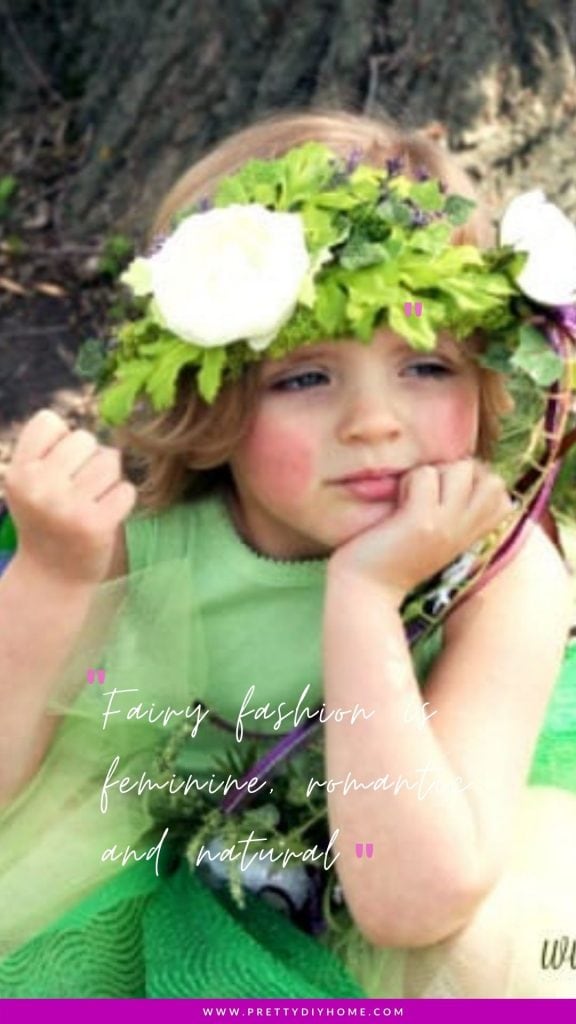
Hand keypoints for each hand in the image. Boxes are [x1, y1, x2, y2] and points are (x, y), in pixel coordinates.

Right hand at [3, 408, 136, 583]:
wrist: (52, 577)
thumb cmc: (47, 519)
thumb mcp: (30, 483)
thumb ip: (51, 449)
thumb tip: (103, 409)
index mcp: (19, 472)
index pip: (50, 421)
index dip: (61, 440)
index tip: (57, 468)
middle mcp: (39, 487)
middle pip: (86, 439)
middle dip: (89, 459)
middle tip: (78, 490)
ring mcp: (67, 507)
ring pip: (110, 460)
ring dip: (109, 479)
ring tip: (92, 501)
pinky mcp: (96, 524)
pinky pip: (127, 489)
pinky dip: (122, 500)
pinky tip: (105, 516)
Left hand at [328, 459, 512, 603]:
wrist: (365, 594)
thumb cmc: (392, 561)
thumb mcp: (436, 540)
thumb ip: (454, 515)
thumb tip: (460, 474)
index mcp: (471, 537)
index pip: (503, 498)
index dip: (479, 483)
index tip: (447, 493)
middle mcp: (465, 531)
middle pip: (492, 480)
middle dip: (461, 472)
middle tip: (430, 491)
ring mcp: (446, 526)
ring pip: (461, 469)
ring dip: (433, 472)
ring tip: (412, 497)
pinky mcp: (421, 522)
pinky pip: (426, 475)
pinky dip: (409, 480)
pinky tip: (397, 502)